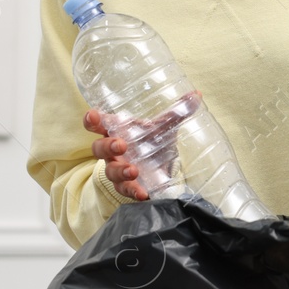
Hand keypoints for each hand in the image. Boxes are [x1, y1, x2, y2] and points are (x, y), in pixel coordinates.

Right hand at [84, 90, 200, 200]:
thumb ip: (178, 111)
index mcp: (116, 130)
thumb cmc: (153, 141)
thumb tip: (197, 94)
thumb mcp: (165, 126)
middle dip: (107, 146)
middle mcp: (112, 151)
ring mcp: (118, 169)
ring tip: (134, 171)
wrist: (162, 166)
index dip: (91, 120)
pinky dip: (132, 191)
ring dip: (120, 171)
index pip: (97, 123)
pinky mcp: (127, 186)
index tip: (93, 117)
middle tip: (121, 145)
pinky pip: (125, 190)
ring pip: (110, 171)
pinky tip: (142, 193)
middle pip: (98, 148)